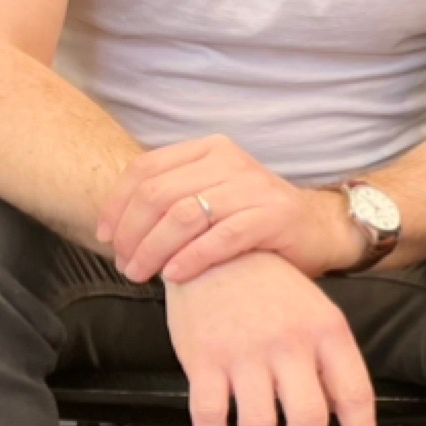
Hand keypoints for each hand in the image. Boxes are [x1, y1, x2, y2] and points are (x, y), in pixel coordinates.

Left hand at [98, 134, 358, 284]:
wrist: (320, 229)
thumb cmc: (255, 220)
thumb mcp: (212, 196)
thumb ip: (173, 198)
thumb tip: (116, 227)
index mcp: (210, 149)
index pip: (146, 168)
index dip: (117, 205)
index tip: (105, 238)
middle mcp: (231, 161)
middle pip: (159, 193)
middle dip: (132, 234)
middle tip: (125, 265)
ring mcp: (255, 187)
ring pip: (184, 215)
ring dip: (153, 249)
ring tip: (142, 274)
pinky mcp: (274, 216)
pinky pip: (221, 237)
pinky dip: (191, 258)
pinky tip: (176, 275)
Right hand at [165, 252, 376, 425]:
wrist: (215, 247)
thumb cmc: (271, 287)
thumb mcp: (316, 313)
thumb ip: (330, 361)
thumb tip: (343, 416)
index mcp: (327, 331)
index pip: (354, 393)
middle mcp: (289, 344)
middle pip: (307, 420)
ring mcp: (244, 352)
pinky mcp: (203, 358)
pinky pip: (208, 416)